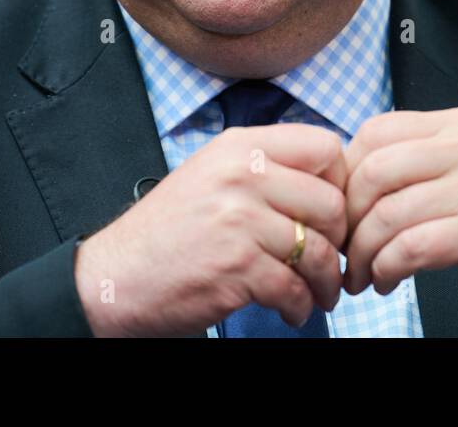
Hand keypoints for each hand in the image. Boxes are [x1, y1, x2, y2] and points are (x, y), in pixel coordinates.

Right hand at [75, 123, 347, 335]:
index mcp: (240, 147)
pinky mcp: (237, 267)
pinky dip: (300, 307)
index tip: (332, 211)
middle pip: (331, 202)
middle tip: (330, 259)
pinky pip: (294, 288)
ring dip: (326, 282)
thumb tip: (326, 181)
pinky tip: (290, 310)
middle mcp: (242, 175)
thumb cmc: (169, 229)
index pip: (323, 147)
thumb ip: (264, 168)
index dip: (340, 182)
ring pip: (319, 251)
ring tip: (318, 294)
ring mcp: (240, 221)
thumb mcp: (212, 174)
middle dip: (339, 240)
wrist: (117, 275)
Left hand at [340, 108, 457, 336]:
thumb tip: (344, 176)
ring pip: (386, 214)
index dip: (345, 174)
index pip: (374, 132)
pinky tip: (388, 281)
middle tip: (344, 249)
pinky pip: (410, 248)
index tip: (341, 209)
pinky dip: (387, 269)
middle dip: (347, 218)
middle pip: (372, 172)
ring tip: (363, 274)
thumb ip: (416, 161)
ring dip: (363, 254)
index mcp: (457, 125)